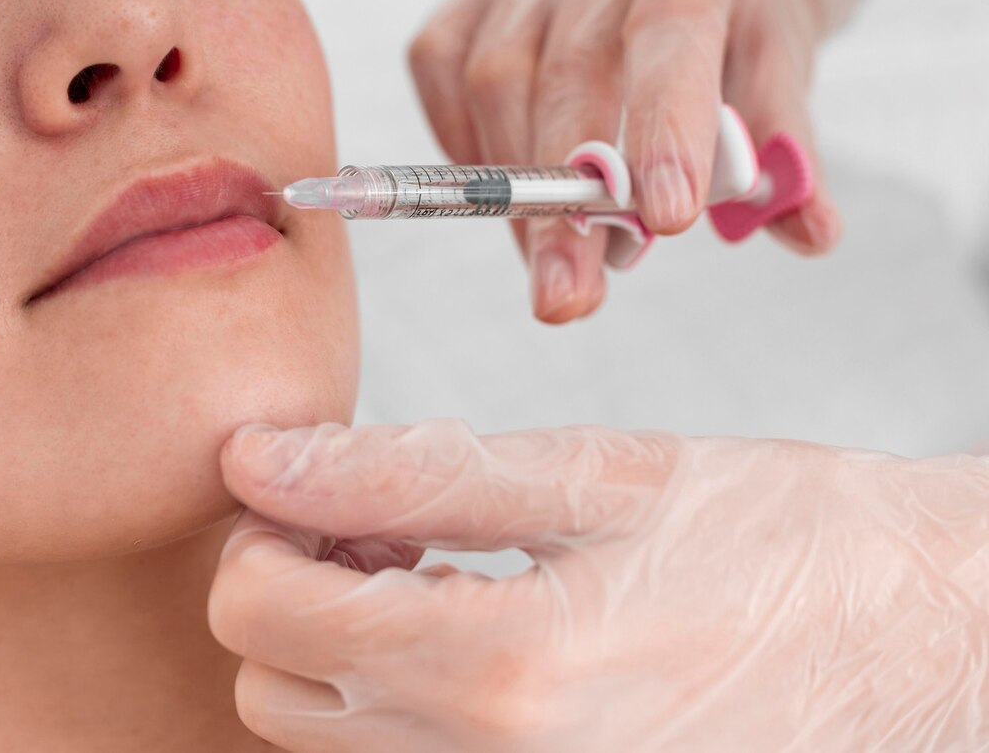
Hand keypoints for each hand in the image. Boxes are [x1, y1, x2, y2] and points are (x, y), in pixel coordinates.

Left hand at [211, 419, 988, 751]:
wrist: (921, 637)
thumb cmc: (784, 541)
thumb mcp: (590, 474)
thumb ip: (402, 471)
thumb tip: (260, 458)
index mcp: (497, 670)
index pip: (260, 614)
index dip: (262, 529)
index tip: (314, 480)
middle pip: (272, 689)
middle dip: (290, 591)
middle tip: (372, 522)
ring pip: (326, 741)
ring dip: (338, 648)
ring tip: (427, 570)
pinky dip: (396, 700)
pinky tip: (466, 632)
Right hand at [407, 0, 886, 322]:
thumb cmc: (748, 1)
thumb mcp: (788, 63)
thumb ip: (788, 150)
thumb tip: (806, 232)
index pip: (672, 28)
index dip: (662, 124)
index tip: (662, 221)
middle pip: (566, 70)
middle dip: (563, 200)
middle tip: (569, 296)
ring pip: (493, 76)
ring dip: (515, 193)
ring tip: (551, 267)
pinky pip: (442, 66)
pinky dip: (465, 146)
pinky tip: (502, 197)